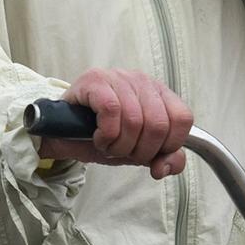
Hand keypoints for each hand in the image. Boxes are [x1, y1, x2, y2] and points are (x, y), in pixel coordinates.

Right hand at [39, 68, 193, 178]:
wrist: (61, 133)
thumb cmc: (102, 136)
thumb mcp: (138, 151)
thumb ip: (163, 158)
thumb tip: (165, 167)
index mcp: (159, 94)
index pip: (183, 119)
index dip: (169, 145)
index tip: (149, 154)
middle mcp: (142, 81)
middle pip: (159, 124)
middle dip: (140, 151)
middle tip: (123, 152)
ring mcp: (118, 77)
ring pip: (135, 120)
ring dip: (119, 145)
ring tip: (108, 145)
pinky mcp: (95, 80)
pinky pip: (112, 110)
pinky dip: (106, 134)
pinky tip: (99, 138)